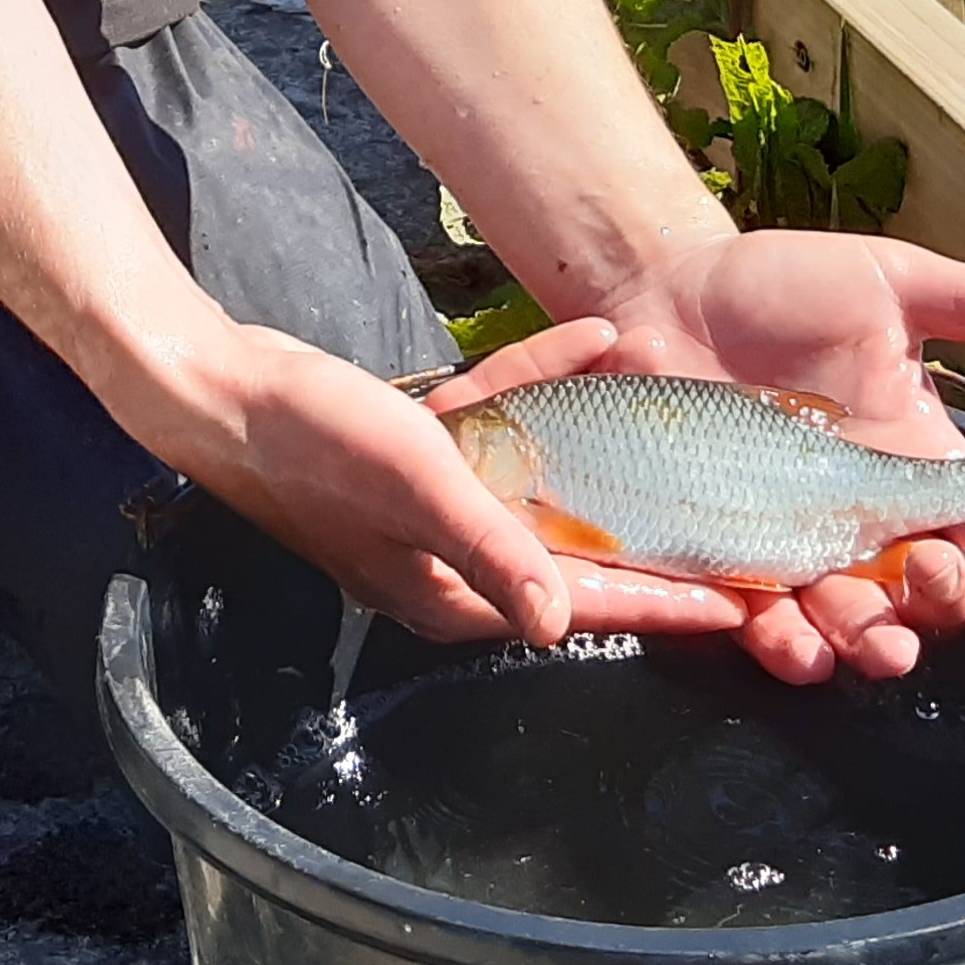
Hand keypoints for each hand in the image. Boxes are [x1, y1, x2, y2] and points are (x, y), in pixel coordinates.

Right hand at [162, 320, 750, 651]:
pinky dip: (543, 384)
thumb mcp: (417, 487)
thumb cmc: (314, 445)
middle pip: (577, 553)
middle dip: (654, 543)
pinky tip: (593, 338)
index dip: (665, 605)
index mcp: (453, 590)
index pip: (583, 606)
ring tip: (684, 427)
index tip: (740, 608)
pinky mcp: (419, 454)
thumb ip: (494, 553)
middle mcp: (452, 558)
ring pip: (546, 481)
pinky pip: (502, 422)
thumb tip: (562, 626)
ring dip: (606, 447)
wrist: (224, 388)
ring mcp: (436, 506)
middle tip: (736, 534)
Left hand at [440, 235, 964, 683]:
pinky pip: (762, 624)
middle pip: (926, 595)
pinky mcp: (721, 561)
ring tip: (879, 641)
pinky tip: (796, 643)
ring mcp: (791, 545)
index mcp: (912, 459)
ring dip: (872, 641)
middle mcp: (861, 517)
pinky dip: (785, 644)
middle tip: (940, 576)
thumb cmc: (779, 285)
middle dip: (944, 603)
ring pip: (851, 623)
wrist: (663, 292)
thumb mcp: (892, 283)